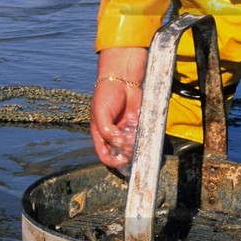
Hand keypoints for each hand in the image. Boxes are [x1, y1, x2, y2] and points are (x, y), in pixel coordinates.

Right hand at [91, 46, 146, 167]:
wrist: (122, 79)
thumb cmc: (106, 94)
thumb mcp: (100, 112)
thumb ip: (105, 130)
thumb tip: (117, 143)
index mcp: (100, 134)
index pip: (104, 155)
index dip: (112, 161)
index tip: (121, 159)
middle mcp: (113, 135)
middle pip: (119, 154)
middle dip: (124, 155)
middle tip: (129, 148)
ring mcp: (125, 131)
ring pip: (131, 148)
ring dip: (133, 148)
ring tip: (134, 139)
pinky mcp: (136, 125)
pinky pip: (139, 137)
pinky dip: (141, 139)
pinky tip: (140, 134)